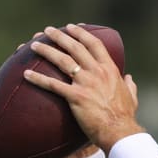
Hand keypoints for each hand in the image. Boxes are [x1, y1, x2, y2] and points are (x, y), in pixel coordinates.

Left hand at [23, 24, 140, 151]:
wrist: (120, 131)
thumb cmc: (125, 116)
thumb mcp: (131, 96)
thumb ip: (129, 85)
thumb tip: (129, 77)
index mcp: (110, 69)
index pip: (95, 44)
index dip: (82, 33)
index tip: (71, 27)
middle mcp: (97, 71)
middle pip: (75, 47)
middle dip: (60, 36)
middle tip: (48, 30)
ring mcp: (86, 82)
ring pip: (62, 60)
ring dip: (46, 50)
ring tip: (34, 45)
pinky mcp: (76, 96)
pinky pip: (53, 84)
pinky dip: (38, 78)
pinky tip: (26, 74)